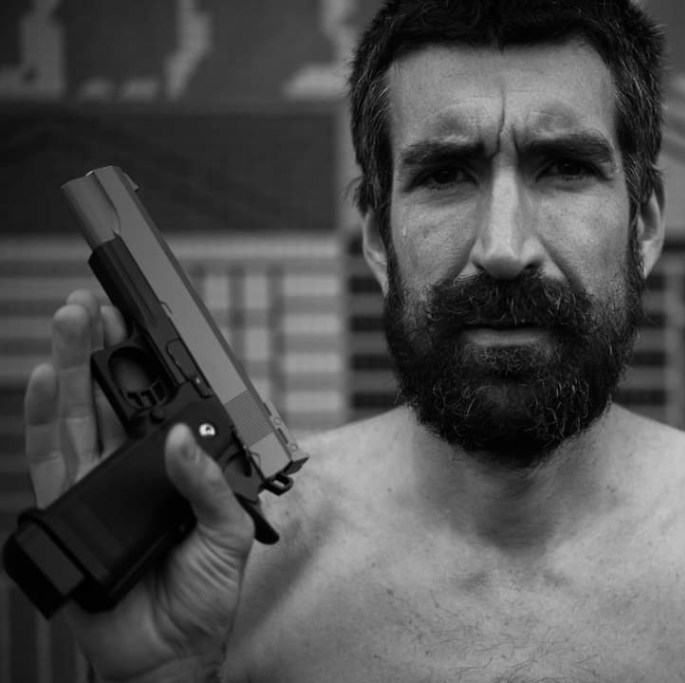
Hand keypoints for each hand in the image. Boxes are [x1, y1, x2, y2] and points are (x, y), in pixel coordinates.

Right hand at [24, 291, 254, 681]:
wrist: (169, 651)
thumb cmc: (203, 597)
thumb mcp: (227, 535)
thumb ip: (209, 487)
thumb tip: (182, 442)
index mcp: (177, 469)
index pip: (159, 405)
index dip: (148, 366)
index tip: (141, 325)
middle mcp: (133, 468)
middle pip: (111, 397)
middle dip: (102, 348)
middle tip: (95, 306)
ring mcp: (96, 484)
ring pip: (78, 414)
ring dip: (72, 365)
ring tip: (70, 321)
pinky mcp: (68, 508)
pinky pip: (51, 459)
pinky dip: (45, 417)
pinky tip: (48, 380)